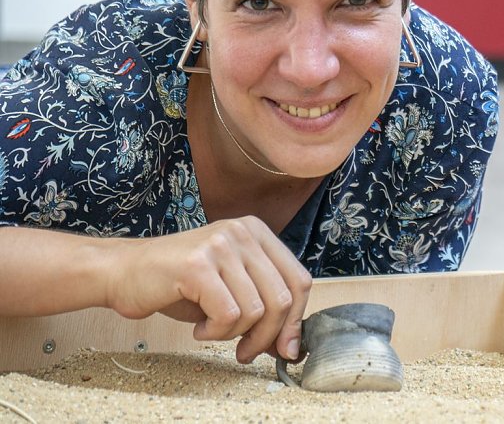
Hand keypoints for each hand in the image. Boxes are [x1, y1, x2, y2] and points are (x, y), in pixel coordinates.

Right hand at [107, 216, 311, 363]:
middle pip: (282, 298)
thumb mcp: (232, 290)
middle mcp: (242, 232)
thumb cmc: (178, 285)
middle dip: (266, 337)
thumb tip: (291, 346)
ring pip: (256, 310)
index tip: (284, 349)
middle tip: (245, 352)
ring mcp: (220, 245)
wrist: (123, 273)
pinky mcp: (197, 264)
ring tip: (212, 330)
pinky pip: (228, 314)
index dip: (295, 321)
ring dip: (234, 335)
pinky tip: (199, 327)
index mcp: (257, 232)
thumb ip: (264, 308)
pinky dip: (215, 332)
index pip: (299, 280)